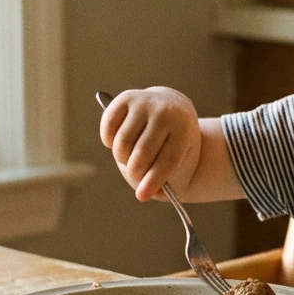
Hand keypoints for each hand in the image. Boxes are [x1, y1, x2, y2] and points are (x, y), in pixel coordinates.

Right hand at [98, 87, 200, 201]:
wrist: (175, 111)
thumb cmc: (173, 144)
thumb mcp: (178, 161)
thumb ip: (163, 181)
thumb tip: (144, 194)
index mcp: (184, 130)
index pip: (167, 160)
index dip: (153, 181)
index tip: (142, 197)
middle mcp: (166, 112)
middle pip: (142, 153)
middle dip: (136, 173)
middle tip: (137, 175)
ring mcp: (145, 102)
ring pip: (122, 143)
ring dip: (122, 158)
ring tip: (130, 157)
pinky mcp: (126, 98)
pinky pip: (108, 127)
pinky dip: (109, 141)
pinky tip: (117, 142)